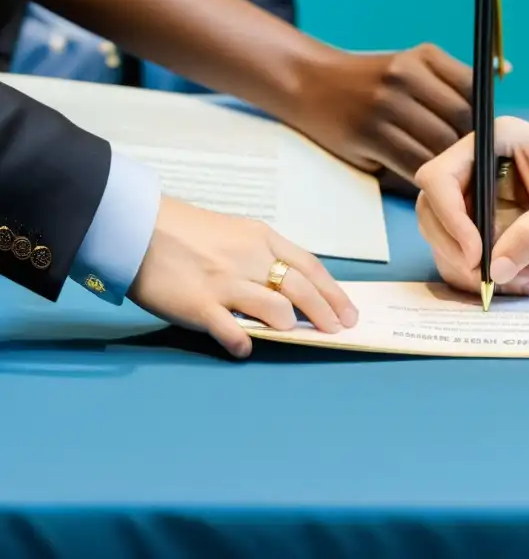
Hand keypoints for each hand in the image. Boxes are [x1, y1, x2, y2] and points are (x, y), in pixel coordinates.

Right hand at [130, 196, 357, 357]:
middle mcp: (249, 259)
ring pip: (275, 308)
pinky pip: (231, 330)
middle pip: (301, 289)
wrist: (135, 225)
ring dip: (291, 325)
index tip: (347, 311)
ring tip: (297, 335)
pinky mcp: (199, 304)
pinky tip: (246, 349)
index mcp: (261, 239)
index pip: (309, 267)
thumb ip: (260, 255)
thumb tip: (288, 288)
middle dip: (326, 312)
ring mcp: (225, 282)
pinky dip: (243, 343)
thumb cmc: (185, 231)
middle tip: (338, 329)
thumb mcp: (234, 232)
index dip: (333, 292)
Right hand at [294, 44, 472, 184]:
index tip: (488, 136)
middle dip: (471, 146)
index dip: (485, 118)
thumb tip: (507, 68)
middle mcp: (405, 76)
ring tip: (456, 176)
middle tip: (476, 164)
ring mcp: (385, 106)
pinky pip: (410, 163)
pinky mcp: (368, 135)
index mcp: (423, 58)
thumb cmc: (374, 79)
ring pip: (437, 145)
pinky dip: (425, 176)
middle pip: (459, 120)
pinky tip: (429, 180)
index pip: (474, 89)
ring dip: (449, 166)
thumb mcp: (413, 63)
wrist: (311, 83)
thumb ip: (456, 74)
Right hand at [414, 116, 528, 295]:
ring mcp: (483, 194)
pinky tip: (528, 275)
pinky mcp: (494, 220)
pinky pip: (474, 253)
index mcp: (491, 142)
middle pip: (435, 212)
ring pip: (449, 239)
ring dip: (475, 269)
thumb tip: (493, 272)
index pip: (439, 178)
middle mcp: (478, 166)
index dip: (449, 218)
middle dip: (457, 251)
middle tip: (490, 280)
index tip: (476, 254)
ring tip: (524, 280)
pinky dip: (492, 272)